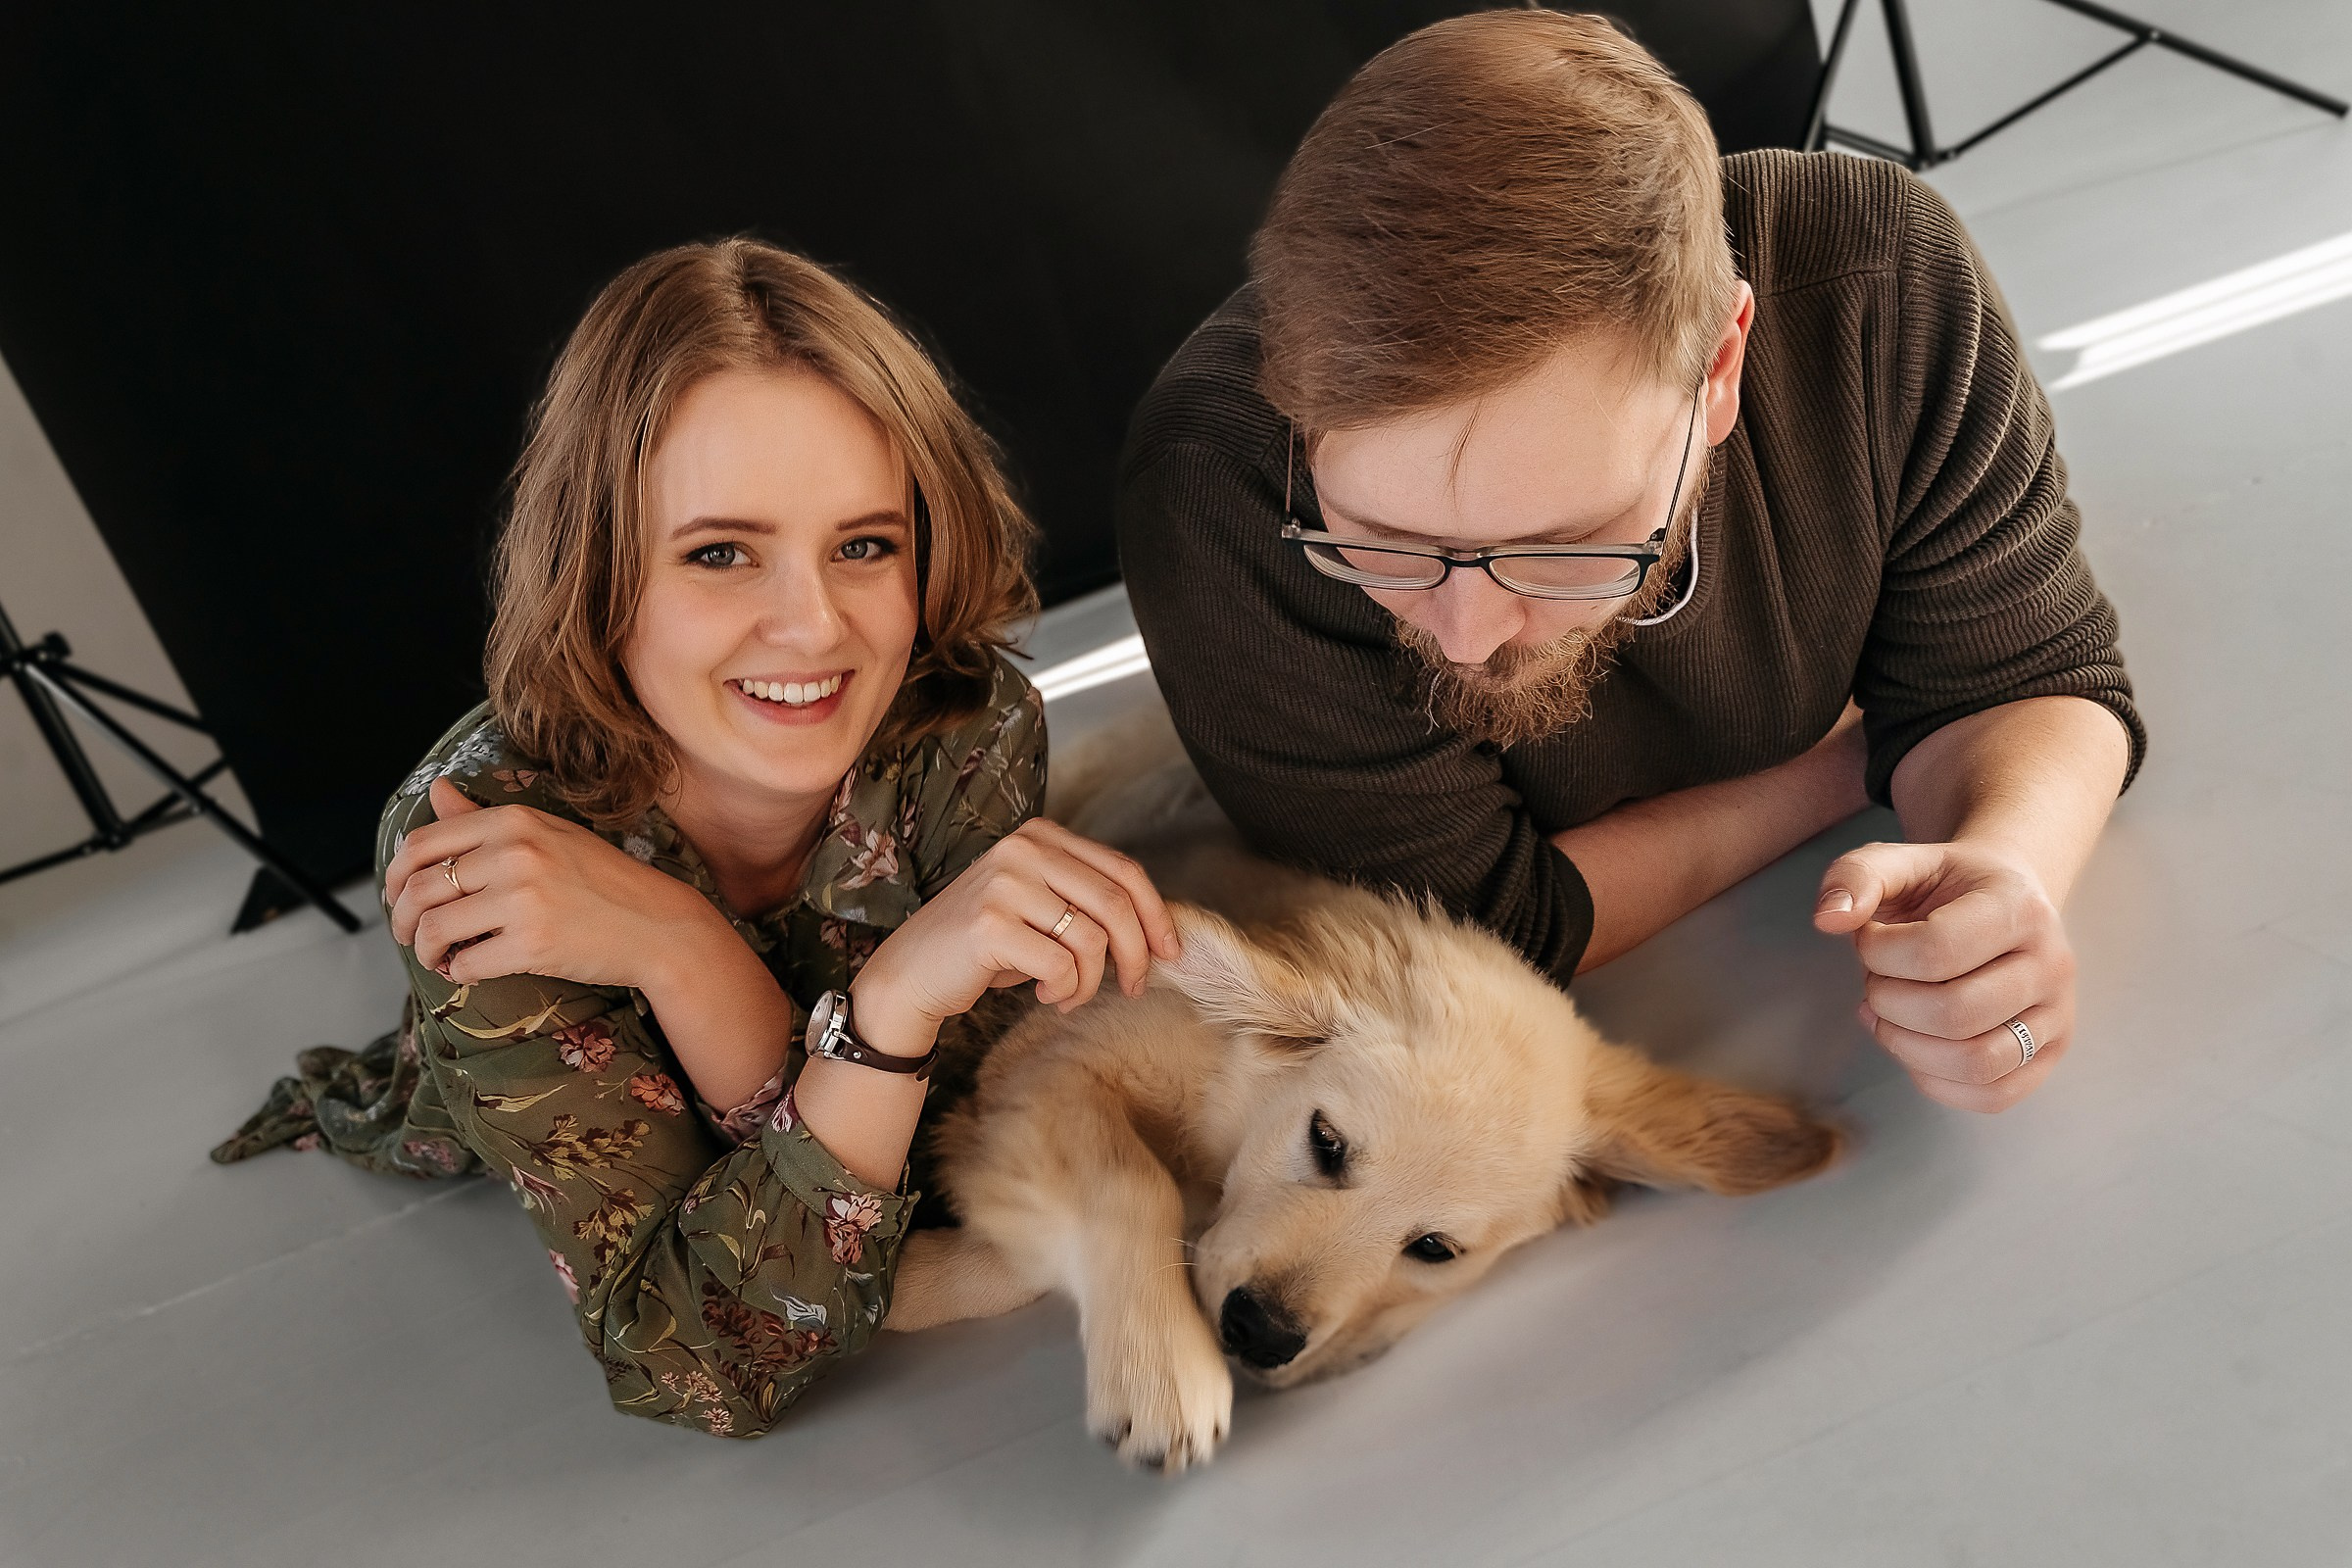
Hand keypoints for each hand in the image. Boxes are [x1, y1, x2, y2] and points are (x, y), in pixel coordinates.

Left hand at [382, 777, 715, 988]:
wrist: (658, 925)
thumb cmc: (602, 881)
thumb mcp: (546, 834)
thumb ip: (484, 818)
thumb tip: (436, 790)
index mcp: (514, 821)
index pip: (423, 843)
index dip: (394, 875)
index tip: (397, 897)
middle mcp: (515, 854)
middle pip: (419, 888)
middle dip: (402, 920)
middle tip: (410, 935)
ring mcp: (524, 900)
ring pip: (435, 928)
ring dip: (425, 950)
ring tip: (438, 956)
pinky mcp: (534, 944)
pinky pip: (467, 963)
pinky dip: (458, 972)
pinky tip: (470, 970)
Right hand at [850, 819, 1180, 1050]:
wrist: (911, 973)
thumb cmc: (985, 946)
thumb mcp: (1040, 907)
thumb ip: (1086, 901)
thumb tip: (1158, 928)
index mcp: (1040, 836)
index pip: (1123, 869)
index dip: (1157, 913)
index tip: (1171, 952)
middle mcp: (1023, 849)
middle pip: (1116, 902)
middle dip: (1136, 954)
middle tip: (1134, 987)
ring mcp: (1005, 884)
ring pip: (1092, 938)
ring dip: (1090, 981)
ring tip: (1069, 995)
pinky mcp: (990, 925)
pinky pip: (1062, 966)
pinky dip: (1066, 991)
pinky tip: (1047, 996)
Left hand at [1813, 839, 2075, 1112]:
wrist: (2004, 900)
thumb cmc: (1944, 887)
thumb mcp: (1899, 862)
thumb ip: (1856, 877)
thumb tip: (1827, 919)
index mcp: (2019, 907)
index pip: (1937, 950)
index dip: (1879, 953)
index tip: (1869, 939)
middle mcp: (2052, 964)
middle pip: (1956, 1013)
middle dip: (1889, 1002)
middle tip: (1877, 980)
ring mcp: (2057, 1015)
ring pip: (1977, 1063)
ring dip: (1908, 1046)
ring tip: (1888, 1013)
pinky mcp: (2048, 1055)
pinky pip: (1991, 1095)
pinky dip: (1935, 1079)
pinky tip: (1911, 1042)